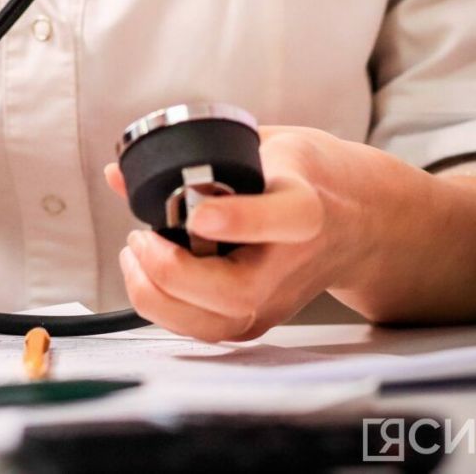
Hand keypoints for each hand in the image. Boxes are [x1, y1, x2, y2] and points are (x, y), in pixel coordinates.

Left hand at [104, 126, 438, 341]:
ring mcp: (277, 299)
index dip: (239, 218)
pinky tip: (145, 276)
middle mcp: (295, 262)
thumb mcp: (263, 144)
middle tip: (140, 237)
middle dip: (171, 270)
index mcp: (309, 205)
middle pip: (236, 292)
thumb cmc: (306, 176)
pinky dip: (164, 308)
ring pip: (215, 324)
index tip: (198, 213)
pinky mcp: (260, 320)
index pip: (287, 218)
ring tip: (135, 256)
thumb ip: (194, 155)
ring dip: (158, 296)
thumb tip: (117, 173)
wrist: (358, 222)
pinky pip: (205, 330)